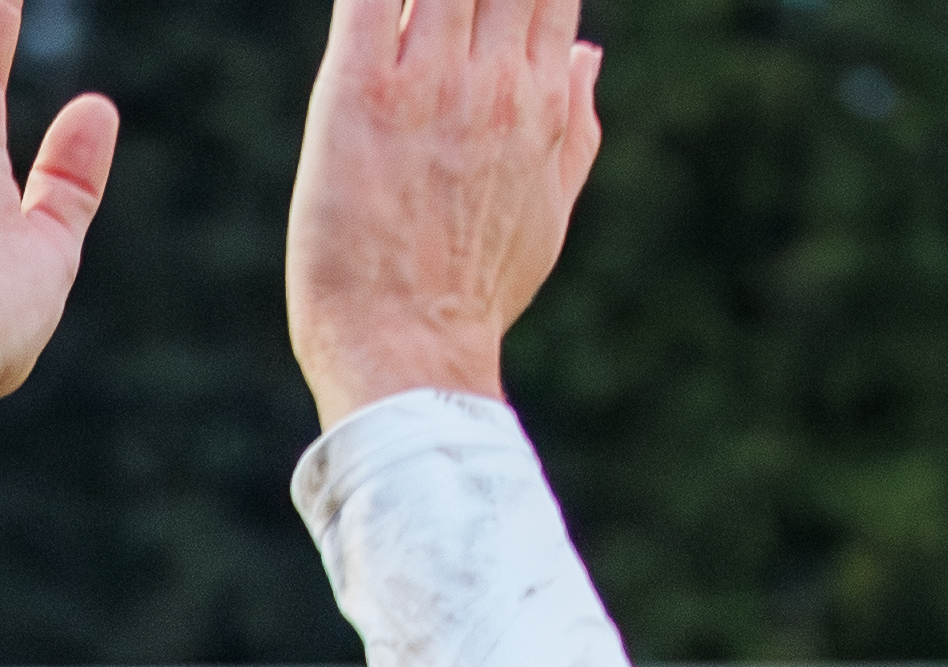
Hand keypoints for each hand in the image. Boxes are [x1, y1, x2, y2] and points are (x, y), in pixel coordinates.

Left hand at [287, 0, 603, 428]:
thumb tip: (589, 55)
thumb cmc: (474, 295)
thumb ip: (575, 127)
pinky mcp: (358, 95)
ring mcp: (427, 82)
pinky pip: (367, 2)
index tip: (499, 7)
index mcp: (542, 102)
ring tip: (412, 16)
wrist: (408, 352)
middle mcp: (494, 80)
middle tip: (448, 19)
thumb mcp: (549, 215)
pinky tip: (373, 7)